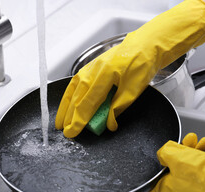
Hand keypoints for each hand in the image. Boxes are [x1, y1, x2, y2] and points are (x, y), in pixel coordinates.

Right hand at [55, 0, 204, 137]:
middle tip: (65, 132)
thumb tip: (108, 124)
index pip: (86, 104)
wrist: (144, 45)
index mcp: (104, 76)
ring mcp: (90, 68)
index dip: (78, 121)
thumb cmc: (141, 63)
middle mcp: (93, 71)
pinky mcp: (91, 67)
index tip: (72, 133)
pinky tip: (67, 103)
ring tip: (60, 121)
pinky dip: (69, 95)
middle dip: (69, 117)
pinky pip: (75, 83)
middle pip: (76, 98)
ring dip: (65, 107)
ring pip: (72, 90)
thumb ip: (118, 108)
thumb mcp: (133, 90)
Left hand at [149, 133, 204, 191]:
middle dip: (185, 150)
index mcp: (170, 188)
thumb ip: (165, 151)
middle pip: (178, 167)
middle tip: (190, 140)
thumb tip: (163, 153)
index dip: (157, 171)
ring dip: (200, 149)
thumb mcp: (175, 155)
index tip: (160, 162)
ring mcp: (201, 190)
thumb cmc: (203, 174)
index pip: (156, 184)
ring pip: (196, 165)